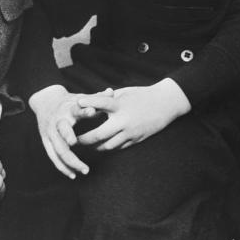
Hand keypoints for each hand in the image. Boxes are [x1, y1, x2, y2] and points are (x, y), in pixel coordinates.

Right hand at [29, 85, 105, 178]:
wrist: (45, 101)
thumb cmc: (68, 101)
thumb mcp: (80, 97)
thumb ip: (96, 97)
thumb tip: (111, 92)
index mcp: (68, 109)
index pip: (76, 109)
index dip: (84, 110)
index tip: (93, 112)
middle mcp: (57, 121)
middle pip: (62, 132)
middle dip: (68, 139)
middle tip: (78, 147)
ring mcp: (50, 132)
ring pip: (58, 149)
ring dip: (70, 161)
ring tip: (85, 170)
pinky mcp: (46, 141)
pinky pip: (53, 157)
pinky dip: (62, 167)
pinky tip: (73, 175)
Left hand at [76, 79, 190, 150]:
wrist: (166, 103)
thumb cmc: (142, 95)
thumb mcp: (124, 92)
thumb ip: (108, 98)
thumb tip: (91, 103)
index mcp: (120, 105)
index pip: (100, 103)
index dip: (87, 103)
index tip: (76, 103)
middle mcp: (124, 121)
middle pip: (99, 134)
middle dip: (85, 139)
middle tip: (74, 140)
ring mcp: (130, 132)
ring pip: (108, 146)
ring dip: (96, 146)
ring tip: (87, 145)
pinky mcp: (136, 139)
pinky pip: (119, 147)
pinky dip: (109, 147)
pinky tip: (102, 146)